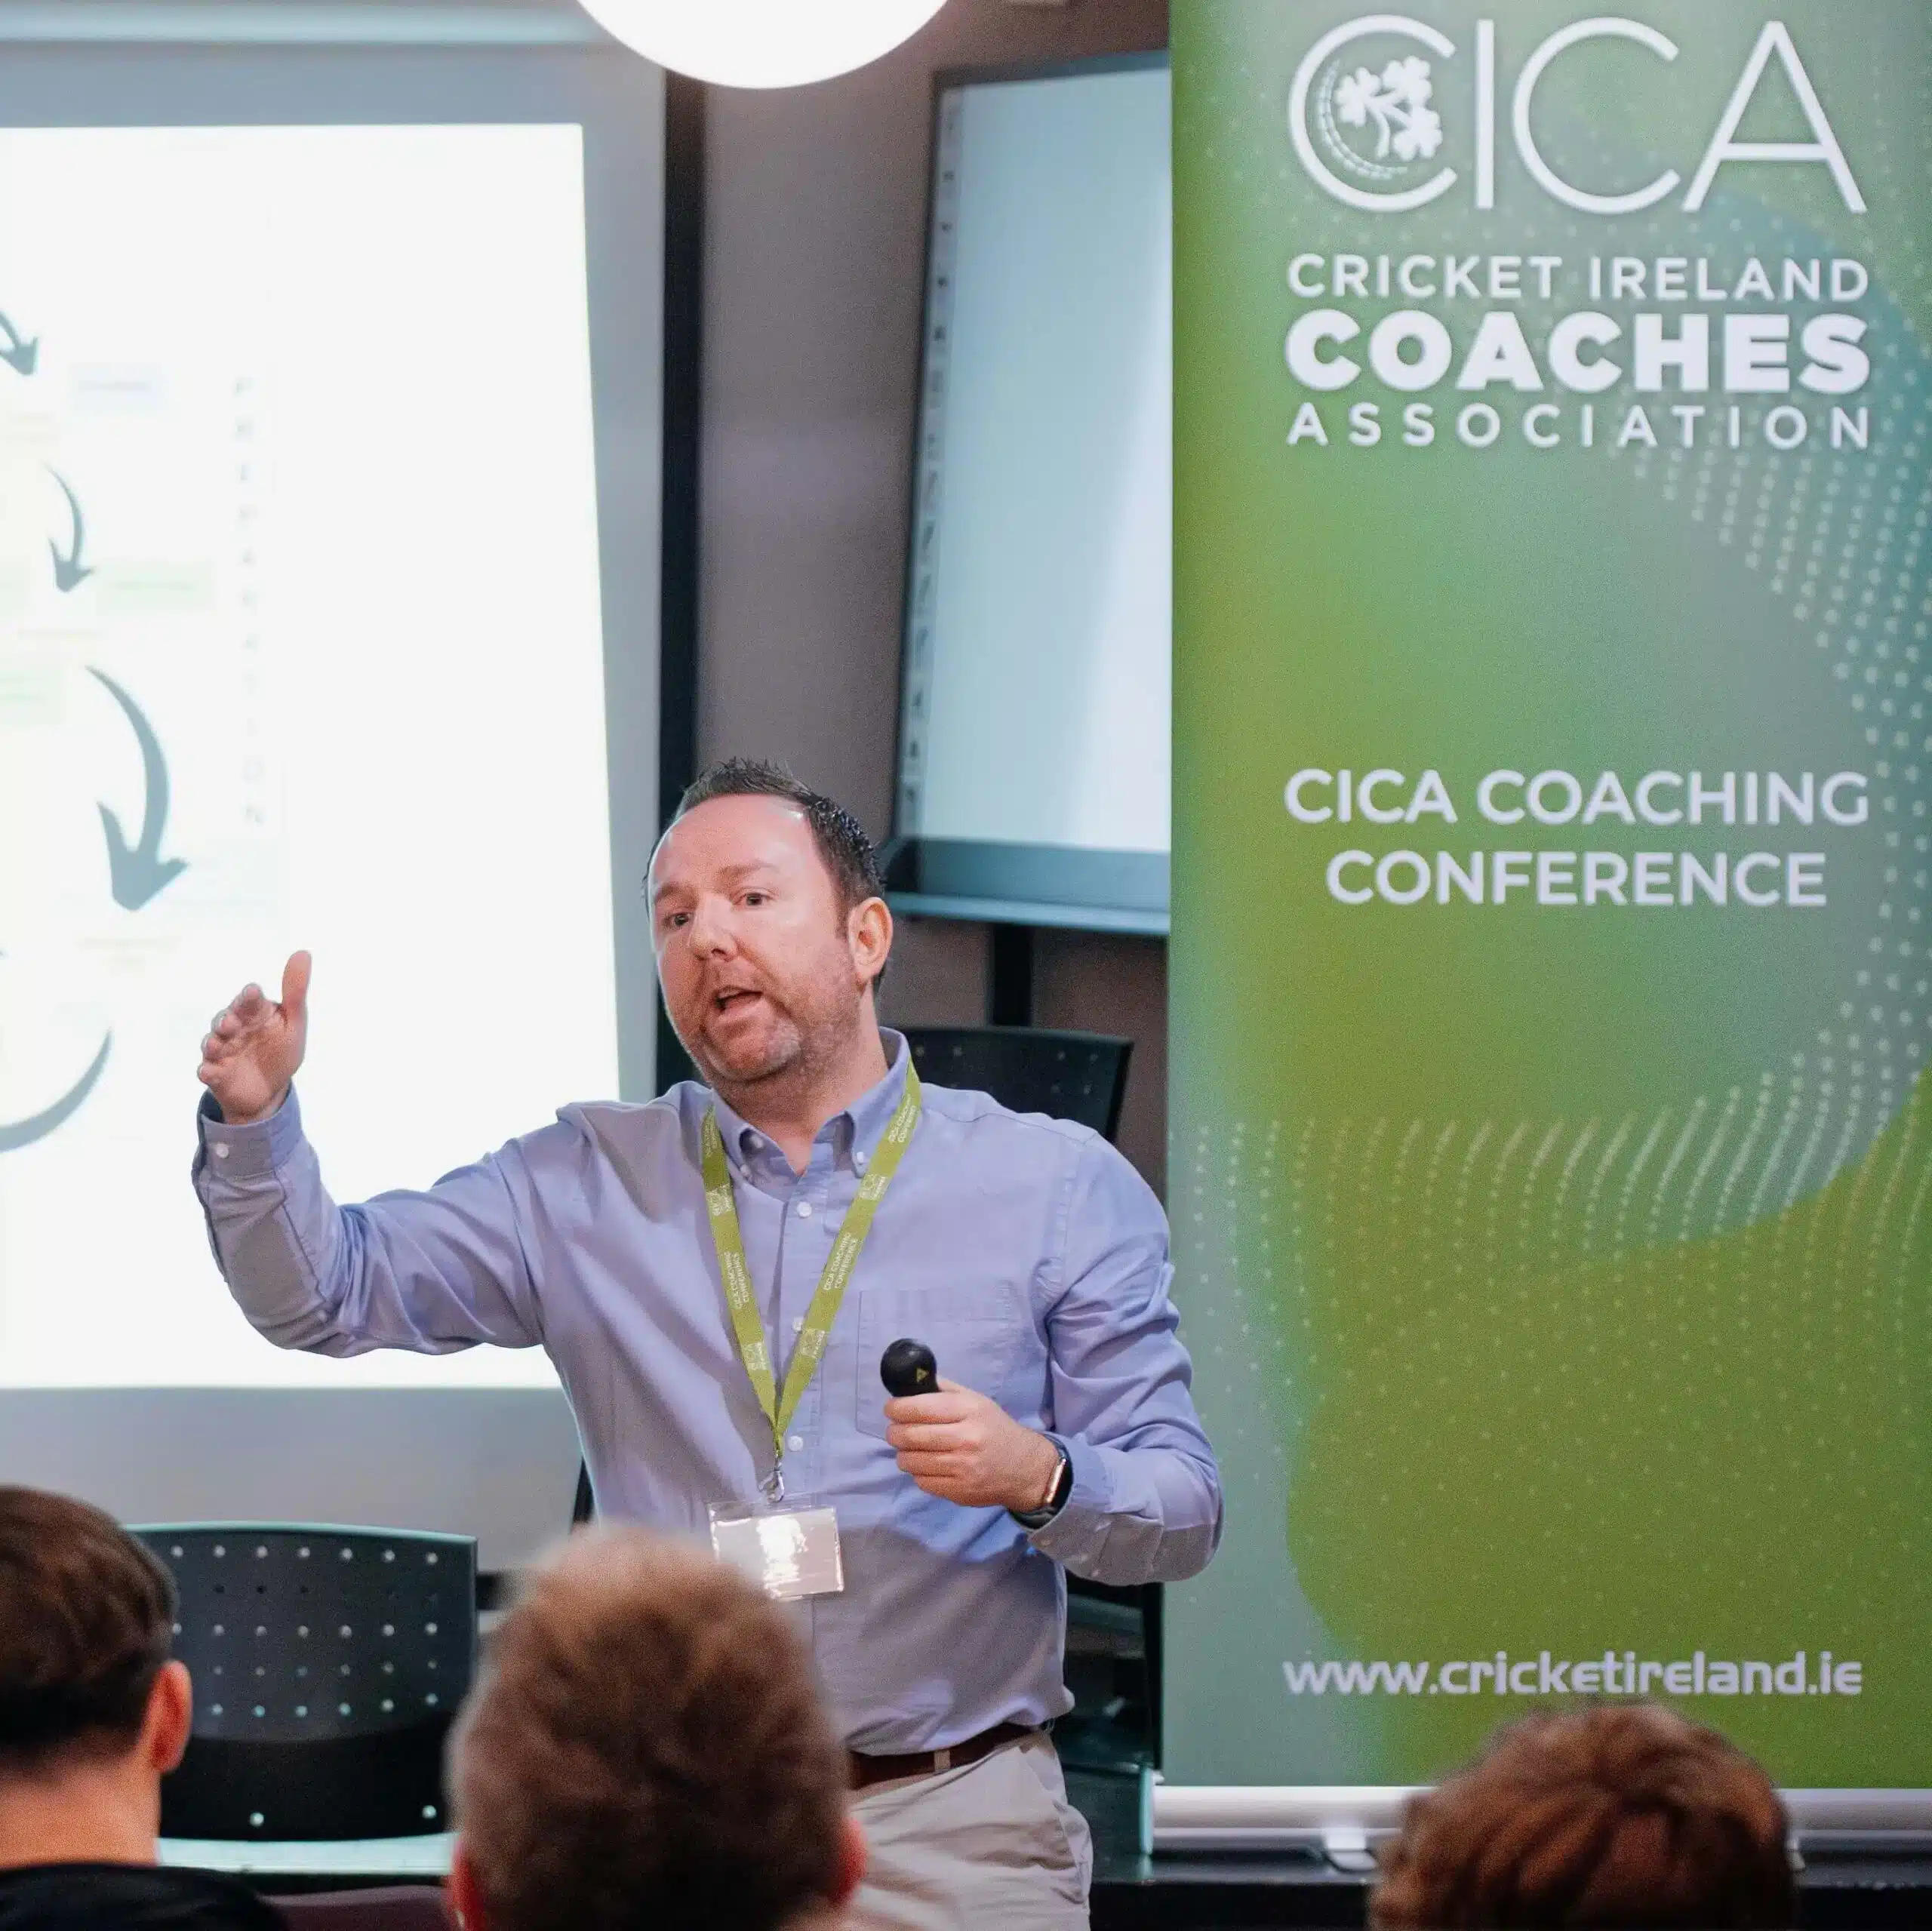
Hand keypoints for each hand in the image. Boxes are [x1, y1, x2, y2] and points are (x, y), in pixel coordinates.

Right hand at [198, 951, 311, 1125]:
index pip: (250, 1001)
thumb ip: (296, 992)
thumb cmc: (281, 1050)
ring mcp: (222, 1051)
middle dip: (225, 1019)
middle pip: (225, 1019)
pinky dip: (207, 1071)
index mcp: (254, 1014)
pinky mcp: (215, 1074)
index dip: (249, 997)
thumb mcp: (293, 1023)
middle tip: (230, 1022)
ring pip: (211, 1043)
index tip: (252, 992)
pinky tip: (208, 1072)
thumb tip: (303, 952)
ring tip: (216, 1043)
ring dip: (212, 1043)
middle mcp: (234, 1029)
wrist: (270, 1090)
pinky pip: (207, 1071)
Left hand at [885, 1377, 1062, 1512]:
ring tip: (909, 1449)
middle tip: (895, 1431)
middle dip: (894, 1432)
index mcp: (968, 1411)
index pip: (920, 1408)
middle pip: (910, 1436)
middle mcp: (965, 1439)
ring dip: (903, 1454)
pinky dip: (918, 1473)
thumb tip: (910, 1380)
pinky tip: (927, 1465)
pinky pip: (922, 1482)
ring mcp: (962, 1468)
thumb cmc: (994, 1428)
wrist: (1024, 1468)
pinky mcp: (958, 1492)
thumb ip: (944, 1389)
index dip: (897, 1408)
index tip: (891, 1409)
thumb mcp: (976, 1401)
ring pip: (911, 1462)